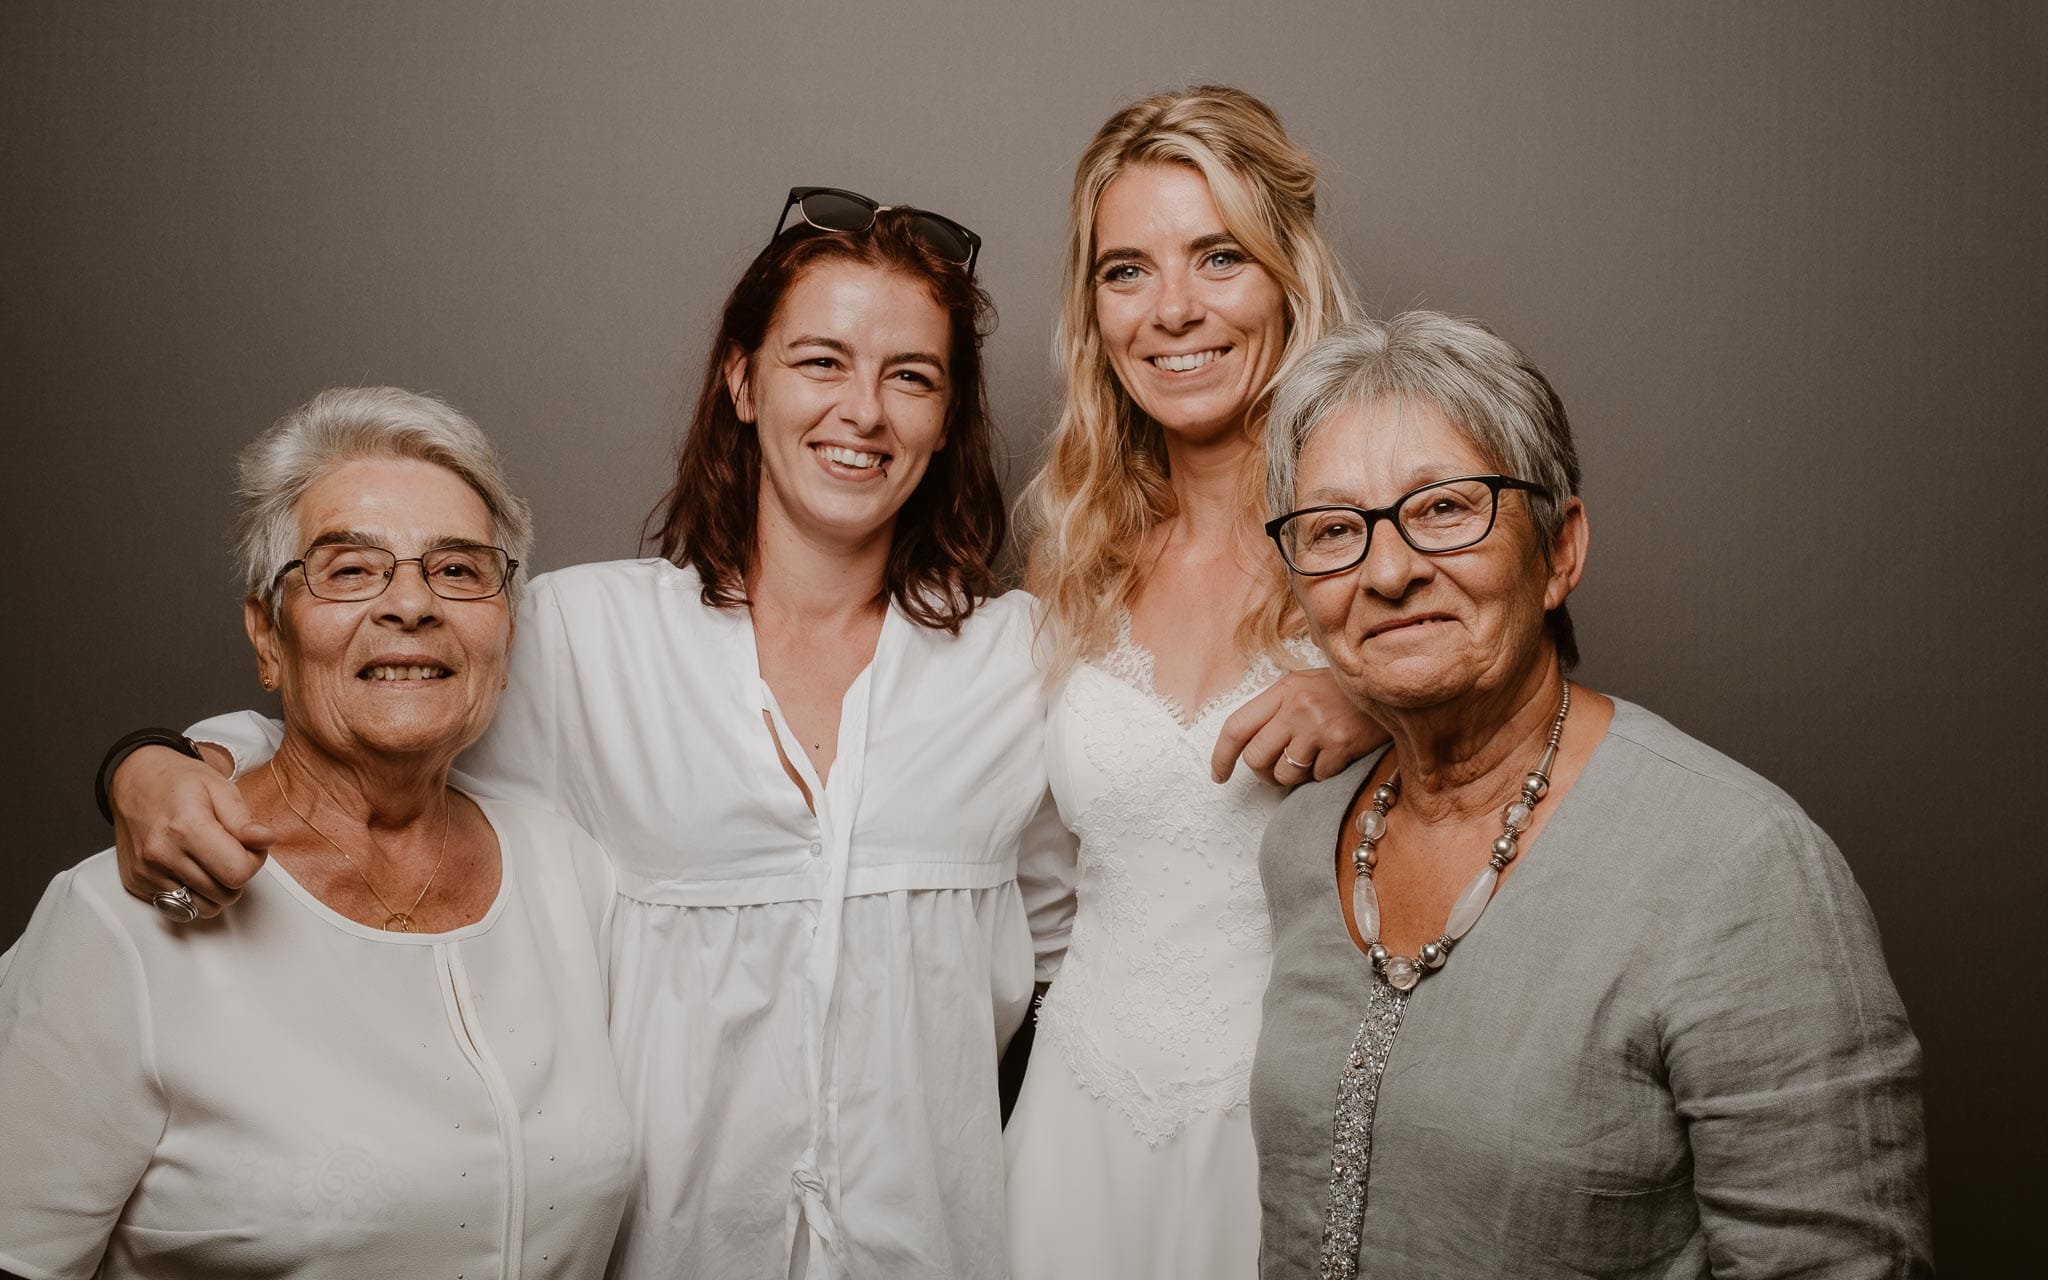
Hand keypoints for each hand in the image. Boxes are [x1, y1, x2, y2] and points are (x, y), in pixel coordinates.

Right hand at [112, 744, 274, 918]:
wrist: (135, 780)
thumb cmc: (179, 782)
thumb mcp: (221, 789)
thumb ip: (244, 820)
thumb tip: (265, 840)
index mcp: (186, 828)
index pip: (238, 873)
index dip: (254, 861)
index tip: (248, 845)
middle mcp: (161, 854)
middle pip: (224, 894)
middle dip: (235, 875)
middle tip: (228, 850)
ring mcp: (146, 872)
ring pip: (203, 907)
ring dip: (215, 888)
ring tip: (209, 860)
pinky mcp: (136, 883)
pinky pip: (178, 906)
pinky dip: (191, 892)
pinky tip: (189, 867)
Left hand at [1210, 667, 1386, 785]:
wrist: (1392, 686)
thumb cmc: (1344, 691)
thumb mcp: (1305, 685)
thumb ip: (1275, 709)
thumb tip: (1246, 744)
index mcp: (1283, 689)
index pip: (1236, 727)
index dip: (1220, 756)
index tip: (1218, 774)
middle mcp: (1296, 707)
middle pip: (1255, 758)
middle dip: (1262, 772)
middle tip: (1275, 771)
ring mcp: (1319, 728)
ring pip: (1284, 774)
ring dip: (1294, 776)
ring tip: (1311, 759)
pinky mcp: (1342, 747)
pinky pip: (1317, 777)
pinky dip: (1323, 774)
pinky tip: (1335, 755)